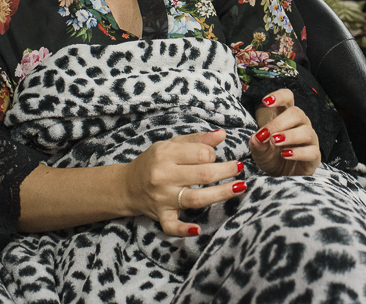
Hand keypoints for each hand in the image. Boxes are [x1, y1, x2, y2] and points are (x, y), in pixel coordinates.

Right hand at [123, 129, 244, 236]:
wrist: (126, 186)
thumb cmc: (153, 162)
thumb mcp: (171, 145)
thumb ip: (197, 140)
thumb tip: (222, 134)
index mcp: (166, 155)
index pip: (200, 153)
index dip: (213, 154)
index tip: (214, 156)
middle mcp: (164, 176)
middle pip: (203, 175)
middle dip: (226, 170)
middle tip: (239, 168)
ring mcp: (163, 198)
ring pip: (195, 198)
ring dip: (220, 194)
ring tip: (239, 187)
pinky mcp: (161, 215)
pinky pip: (172, 225)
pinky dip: (183, 230)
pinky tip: (197, 230)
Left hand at [250, 89, 320, 176]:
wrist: (280, 178)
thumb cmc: (271, 158)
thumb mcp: (260, 151)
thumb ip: (257, 144)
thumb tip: (257, 137)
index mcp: (286, 117)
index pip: (288, 98)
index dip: (279, 96)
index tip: (265, 102)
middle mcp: (300, 125)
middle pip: (297, 113)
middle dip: (280, 122)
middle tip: (267, 133)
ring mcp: (309, 140)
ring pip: (306, 131)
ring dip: (289, 135)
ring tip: (275, 142)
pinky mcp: (314, 156)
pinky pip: (312, 151)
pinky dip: (298, 152)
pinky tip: (285, 155)